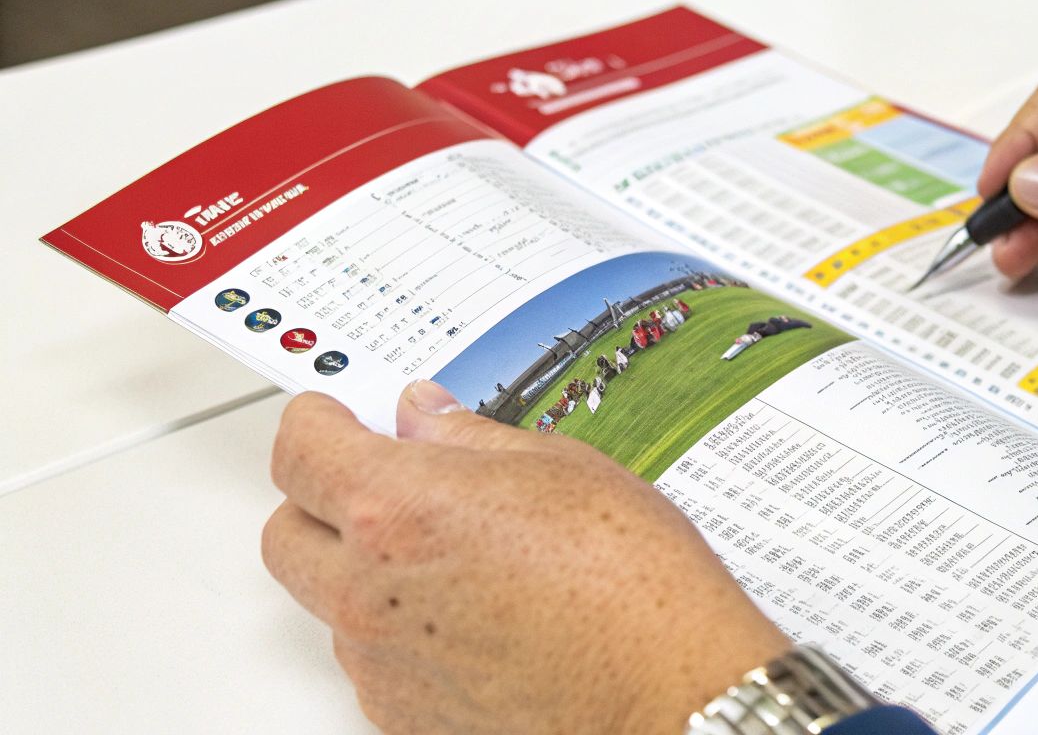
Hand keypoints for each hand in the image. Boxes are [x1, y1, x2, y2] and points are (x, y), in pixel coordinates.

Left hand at [263, 381, 790, 733]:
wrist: (669, 694)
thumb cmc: (635, 588)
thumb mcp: (562, 469)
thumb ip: (472, 439)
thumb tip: (428, 419)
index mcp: (398, 510)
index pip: (300, 448)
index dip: (316, 420)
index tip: (336, 415)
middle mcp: (368, 591)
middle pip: (286, 532)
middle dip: (322, 500)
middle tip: (384, 482)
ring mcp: (381, 664)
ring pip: (329, 601)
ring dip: (365, 571)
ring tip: (458, 559)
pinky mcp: (405, 716)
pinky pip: (374, 660)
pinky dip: (402, 633)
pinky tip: (475, 616)